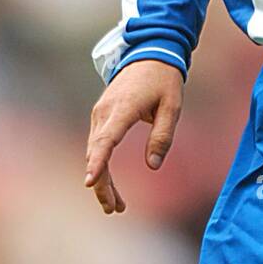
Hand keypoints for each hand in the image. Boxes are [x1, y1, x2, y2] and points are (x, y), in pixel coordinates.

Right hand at [85, 60, 184, 213]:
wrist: (150, 54)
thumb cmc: (164, 80)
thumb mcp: (172, 107)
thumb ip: (163, 136)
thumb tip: (152, 165)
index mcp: (123, 109)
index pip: (106, 140)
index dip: (97, 163)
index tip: (90, 182)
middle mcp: (105, 112)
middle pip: (96, 153)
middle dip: (102, 184)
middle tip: (114, 209)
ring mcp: (100, 113)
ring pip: (95, 152)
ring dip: (102, 179)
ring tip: (116, 206)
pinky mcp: (102, 116)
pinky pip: (98, 145)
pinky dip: (102, 165)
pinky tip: (110, 185)